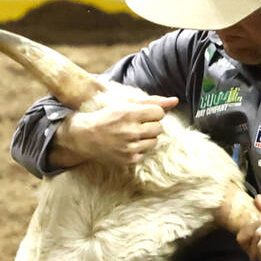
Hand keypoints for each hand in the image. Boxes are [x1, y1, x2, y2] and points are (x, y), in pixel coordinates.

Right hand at [49, 96, 177, 167]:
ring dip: (148, 136)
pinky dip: (140, 147)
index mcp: (129, 113)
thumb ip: (152, 101)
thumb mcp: (126, 104)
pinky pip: (146, 152)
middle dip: (151, 124)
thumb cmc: (107, 117)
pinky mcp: (129, 159)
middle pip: (159, 127)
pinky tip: (128, 143)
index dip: (153, 113)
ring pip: (155, 141)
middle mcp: (131, 131)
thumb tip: (175, 100)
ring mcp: (130, 147)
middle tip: (138, 124)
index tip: (143, 114)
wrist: (85, 137)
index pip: (159, 112)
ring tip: (133, 134)